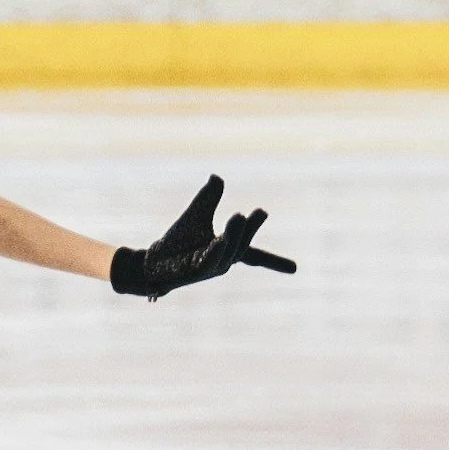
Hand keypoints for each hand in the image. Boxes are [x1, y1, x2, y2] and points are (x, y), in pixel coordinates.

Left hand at [110, 176, 296, 296]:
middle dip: (250, 230)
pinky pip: (208, 260)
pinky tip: (219, 241)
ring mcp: (210, 268)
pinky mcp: (194, 271)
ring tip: (239, 216)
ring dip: (234, 235)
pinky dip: (215, 250)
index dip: (274, 262)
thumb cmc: (176, 242)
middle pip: (242, 245)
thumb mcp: (195, 215)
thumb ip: (208, 198)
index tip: (295, 270)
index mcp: (228, 250)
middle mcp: (223, 261)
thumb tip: (217, 178)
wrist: (152, 263)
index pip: (255, 255)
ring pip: (227, 251)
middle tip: (258, 212)